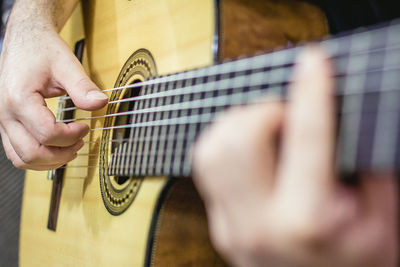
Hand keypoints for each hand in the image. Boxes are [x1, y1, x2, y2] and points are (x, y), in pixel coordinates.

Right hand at [0, 14, 107, 169]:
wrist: (25, 39)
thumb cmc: (41, 49)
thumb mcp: (66, 64)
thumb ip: (83, 87)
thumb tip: (100, 104)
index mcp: (19, 99)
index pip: (47, 134)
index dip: (72, 135)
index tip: (86, 126)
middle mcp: (5, 114)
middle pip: (32, 154)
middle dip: (62, 153)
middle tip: (81, 142)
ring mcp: (3, 121)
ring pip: (22, 159)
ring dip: (49, 160)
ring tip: (71, 147)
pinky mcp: (7, 124)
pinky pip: (17, 152)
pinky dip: (38, 156)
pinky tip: (57, 147)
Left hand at [193, 48, 397, 266]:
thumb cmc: (355, 266)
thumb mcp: (380, 219)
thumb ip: (364, 163)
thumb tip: (340, 114)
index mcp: (307, 221)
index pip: (306, 138)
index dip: (312, 91)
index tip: (313, 61)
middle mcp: (259, 224)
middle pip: (238, 139)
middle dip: (264, 109)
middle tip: (288, 112)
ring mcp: (230, 227)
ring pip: (210, 150)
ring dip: (238, 122)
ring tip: (266, 126)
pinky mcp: (217, 226)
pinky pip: (206, 169)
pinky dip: (224, 142)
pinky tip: (248, 145)